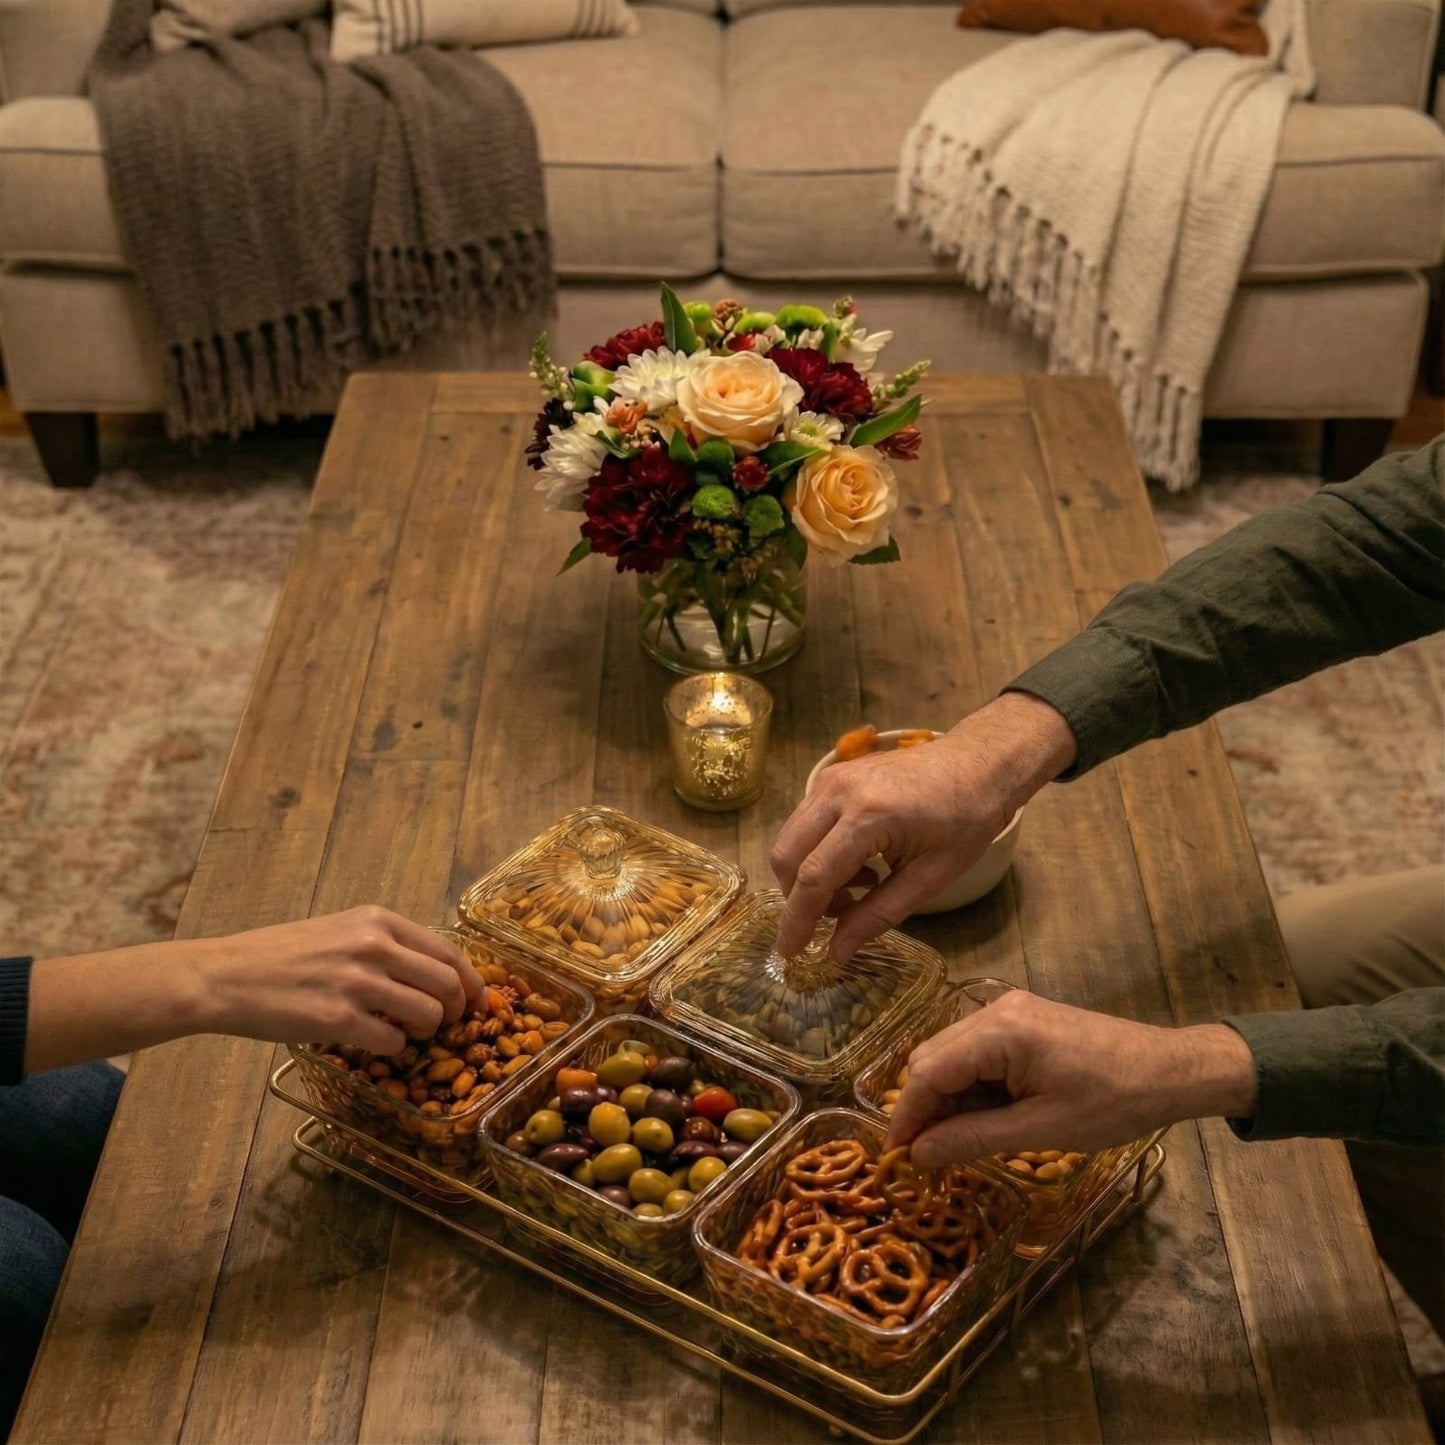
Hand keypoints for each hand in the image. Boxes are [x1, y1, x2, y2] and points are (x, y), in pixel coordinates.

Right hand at [195, 906, 482, 1055]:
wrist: (224, 976)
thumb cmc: (278, 955)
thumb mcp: (339, 929)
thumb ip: (384, 944)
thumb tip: (431, 972)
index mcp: (377, 920)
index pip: (447, 950)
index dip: (471, 980)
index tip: (477, 1000)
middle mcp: (373, 945)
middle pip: (447, 983)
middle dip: (457, 1010)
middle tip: (448, 1025)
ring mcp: (357, 983)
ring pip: (427, 1014)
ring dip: (425, 1032)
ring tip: (407, 1034)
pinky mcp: (338, 1020)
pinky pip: (392, 1043)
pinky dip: (392, 1049)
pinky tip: (373, 1043)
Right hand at [770, 692, 1076, 960]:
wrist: (978, 763)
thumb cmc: (966, 820)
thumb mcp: (930, 877)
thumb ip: (877, 915)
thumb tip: (836, 952)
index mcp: (869, 816)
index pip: (814, 876)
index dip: (798, 920)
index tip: (792, 953)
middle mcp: (839, 791)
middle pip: (787, 855)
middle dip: (798, 898)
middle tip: (836, 918)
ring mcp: (831, 778)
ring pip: (791, 838)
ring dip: (808, 875)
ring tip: (858, 890)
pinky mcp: (832, 775)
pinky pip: (805, 822)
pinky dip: (817, 852)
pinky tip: (858, 863)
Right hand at [884, 990, 1257, 1167]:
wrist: (1170, 1070)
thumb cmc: (1113, 1103)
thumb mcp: (1041, 1130)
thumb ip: (973, 1138)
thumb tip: (918, 1154)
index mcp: (1000, 1032)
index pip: (928, 1072)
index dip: (907, 1116)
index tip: (894, 1158)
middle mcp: (996, 1010)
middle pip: (932, 1058)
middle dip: (923, 1107)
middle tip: (927, 1157)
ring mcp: (1009, 1010)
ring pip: (951, 1054)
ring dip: (947, 1098)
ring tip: (958, 1143)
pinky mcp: (1022, 1019)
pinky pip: (976, 1050)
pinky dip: (971, 1085)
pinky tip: (984, 1117)